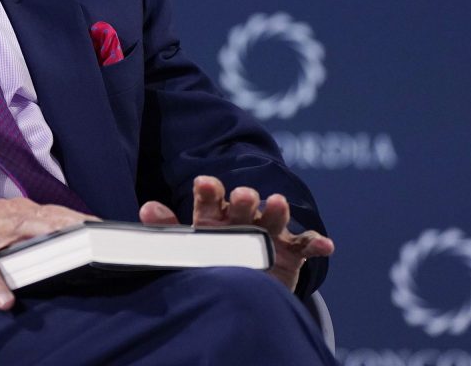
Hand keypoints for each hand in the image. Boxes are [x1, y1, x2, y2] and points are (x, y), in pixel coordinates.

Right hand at [0, 199, 93, 309]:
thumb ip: (12, 240)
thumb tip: (45, 251)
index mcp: (3, 211)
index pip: (48, 212)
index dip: (75, 218)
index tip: (104, 228)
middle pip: (40, 216)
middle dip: (71, 223)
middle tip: (99, 234)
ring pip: (15, 230)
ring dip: (42, 239)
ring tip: (69, 252)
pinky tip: (5, 300)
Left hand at [138, 175, 334, 293]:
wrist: (245, 287)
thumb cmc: (211, 260)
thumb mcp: (189, 247)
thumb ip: (170, 230)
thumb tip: (146, 209)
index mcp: (213, 215)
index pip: (209, 198)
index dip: (209, 190)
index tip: (205, 183)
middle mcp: (242, 218)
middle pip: (243, 204)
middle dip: (244, 199)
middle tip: (243, 195)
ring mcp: (269, 232)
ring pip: (274, 217)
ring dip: (276, 210)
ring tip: (277, 203)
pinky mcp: (292, 251)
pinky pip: (306, 244)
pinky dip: (316, 243)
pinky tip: (324, 245)